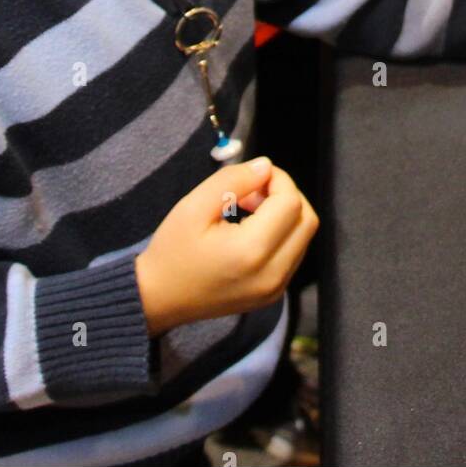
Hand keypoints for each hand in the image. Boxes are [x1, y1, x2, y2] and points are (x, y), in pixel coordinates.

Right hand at [134, 158, 317, 334]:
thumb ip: (233, 180)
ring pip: (303, 236)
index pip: (290, 203)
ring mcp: (275, 288)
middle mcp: (272, 274)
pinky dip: (282, 233)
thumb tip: (266, 167)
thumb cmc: (172, 251)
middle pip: (307, 220)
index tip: (252, 176)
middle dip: (286, 195)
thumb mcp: (193, 206)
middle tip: (252, 191)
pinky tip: (252, 229)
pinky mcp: (273, 294)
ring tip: (249, 208)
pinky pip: (293, 253)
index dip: (277, 179)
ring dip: (285, 214)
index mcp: (251, 252)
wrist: (158, 299)